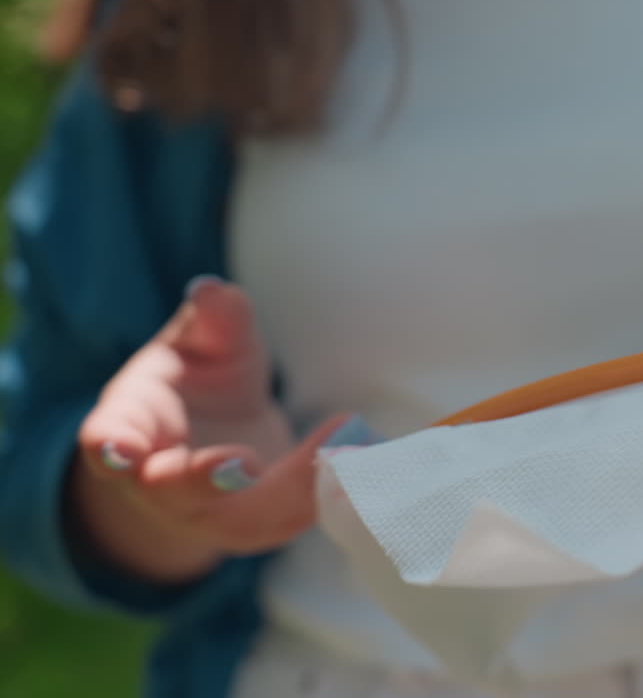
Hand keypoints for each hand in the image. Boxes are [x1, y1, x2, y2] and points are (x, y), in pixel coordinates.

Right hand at [73, 276, 346, 582]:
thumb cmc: (198, 376)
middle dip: (206, 480)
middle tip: (246, 462)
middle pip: (174, 493)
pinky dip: (328, 495)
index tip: (123, 450)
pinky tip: (362, 463)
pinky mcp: (259, 525)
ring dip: (292, 494)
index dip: (111, 447)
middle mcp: (160, 481)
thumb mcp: (204, 340)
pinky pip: (290, 520)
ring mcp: (211, 513)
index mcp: (130, 426)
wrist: (217, 432)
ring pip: (244, 520)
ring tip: (340, 456)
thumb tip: (214, 290)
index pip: (107, 441)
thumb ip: (212, 319)